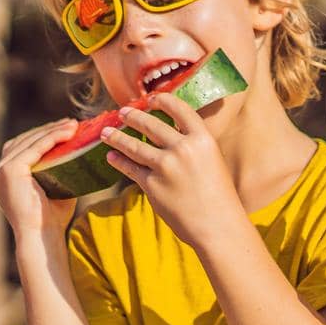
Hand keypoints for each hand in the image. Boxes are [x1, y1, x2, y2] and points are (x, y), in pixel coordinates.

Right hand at [0, 118, 80, 233]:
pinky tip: (69, 134)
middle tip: (72, 123)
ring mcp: (0, 171)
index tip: (65, 127)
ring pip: (30, 142)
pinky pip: (34, 149)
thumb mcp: (54, 187)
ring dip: (53, 131)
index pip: (22, 147)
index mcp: (3, 176)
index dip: (42, 135)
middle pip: (24, 141)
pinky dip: (52, 139)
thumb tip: (78, 150)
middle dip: (49, 129)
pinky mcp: (9, 172)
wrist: (43, 237)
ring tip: (75, 125)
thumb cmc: (52, 218)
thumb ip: (58, 170)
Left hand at [100, 93, 245, 245]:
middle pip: (150, 124)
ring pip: (133, 145)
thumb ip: (192, 145)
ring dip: (116, 137)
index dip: (162, 100)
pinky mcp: (152, 185)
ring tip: (106, 133)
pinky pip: (130, 168)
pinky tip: (112, 156)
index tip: (150, 99)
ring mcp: (165, 167)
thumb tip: (168, 134)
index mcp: (203, 139)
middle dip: (132, 116)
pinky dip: (118, 160)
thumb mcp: (212, 160)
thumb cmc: (218, 195)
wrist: (218, 226)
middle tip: (122, 112)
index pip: (178, 109)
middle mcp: (183, 148)